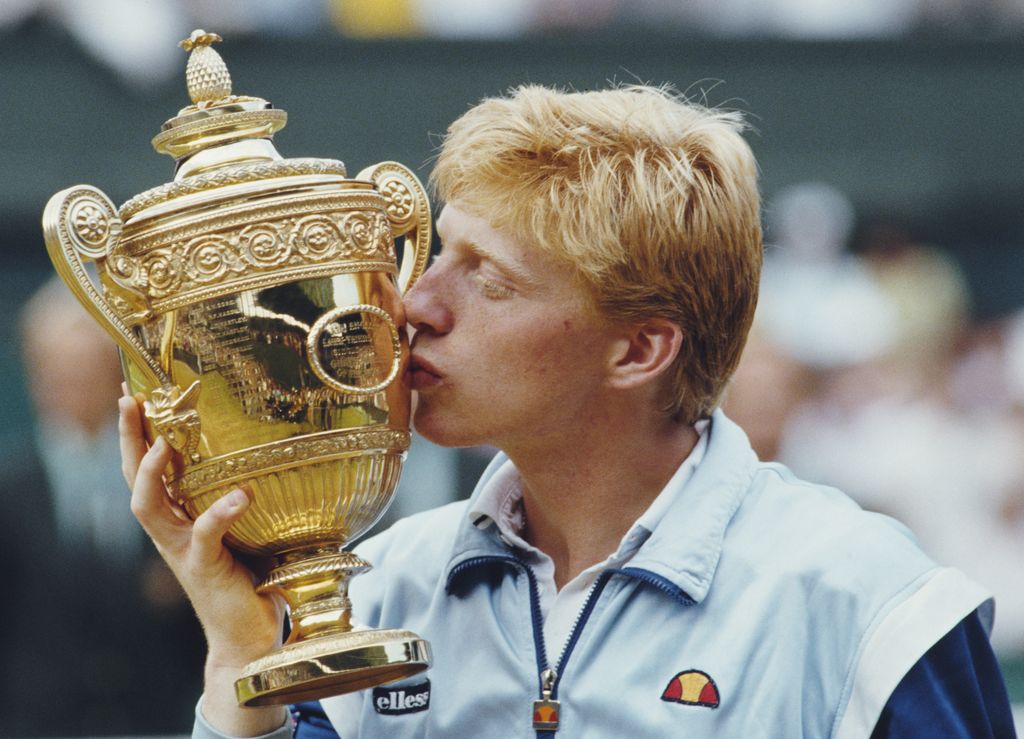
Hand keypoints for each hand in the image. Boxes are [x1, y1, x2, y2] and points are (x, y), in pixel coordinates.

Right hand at [119, 393, 286, 733]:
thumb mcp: (250, 530)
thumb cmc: (254, 580)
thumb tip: (284, 452)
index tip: (135, 393)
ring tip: (162, 444)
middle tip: (129, 400)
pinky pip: (205, 537)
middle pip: (134, 480)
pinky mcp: (205, 571)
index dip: (138, 434)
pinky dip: (220, 514)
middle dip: (130, 439)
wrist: (250, 640)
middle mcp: (173, 533)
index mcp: (180, 519)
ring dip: (151, 474)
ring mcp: (184, 552)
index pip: (148, 470)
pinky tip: (241, 494)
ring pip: (150, 508)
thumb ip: (252, 498)